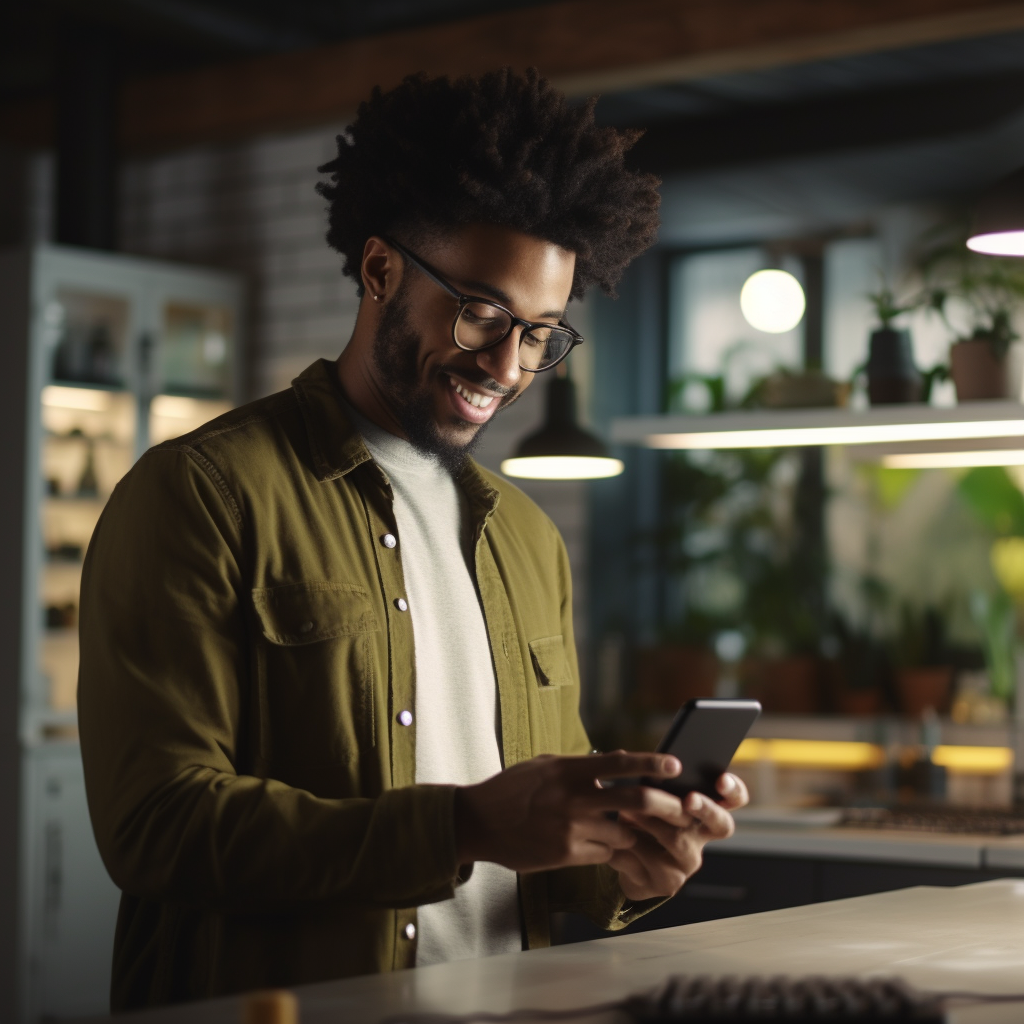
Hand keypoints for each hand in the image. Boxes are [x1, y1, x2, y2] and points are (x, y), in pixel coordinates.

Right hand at [454, 751, 688, 872]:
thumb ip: (581, 765)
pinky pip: (605, 853)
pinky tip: (606, 845)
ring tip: (640, 829)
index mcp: (569, 769)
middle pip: (635, 800)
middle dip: (665, 805)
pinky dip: (611, 849)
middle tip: (682, 807)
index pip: (620, 762)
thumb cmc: (513, 789)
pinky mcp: (567, 855)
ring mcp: (571, 828)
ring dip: (634, 832)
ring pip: (624, 832)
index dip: (651, 762)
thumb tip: (619, 758)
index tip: (675, 764)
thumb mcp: (545, 766)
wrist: (479, 822)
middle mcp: (574, 798)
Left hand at [609, 772, 748, 901]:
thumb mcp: (649, 798)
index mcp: (704, 812)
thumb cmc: (638, 818)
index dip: (734, 790)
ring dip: (652, 822)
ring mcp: (688, 863)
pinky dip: (628, 845)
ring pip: (677, 840)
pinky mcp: (667, 883)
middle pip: (719, 824)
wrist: (621, 859)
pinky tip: (612, 837)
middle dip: (705, 808)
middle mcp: (702, 838)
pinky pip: (649, 860)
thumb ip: (659, 785)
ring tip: (628, 808)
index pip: (734, 800)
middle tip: (689, 799)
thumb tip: (656, 766)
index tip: (722, 781)